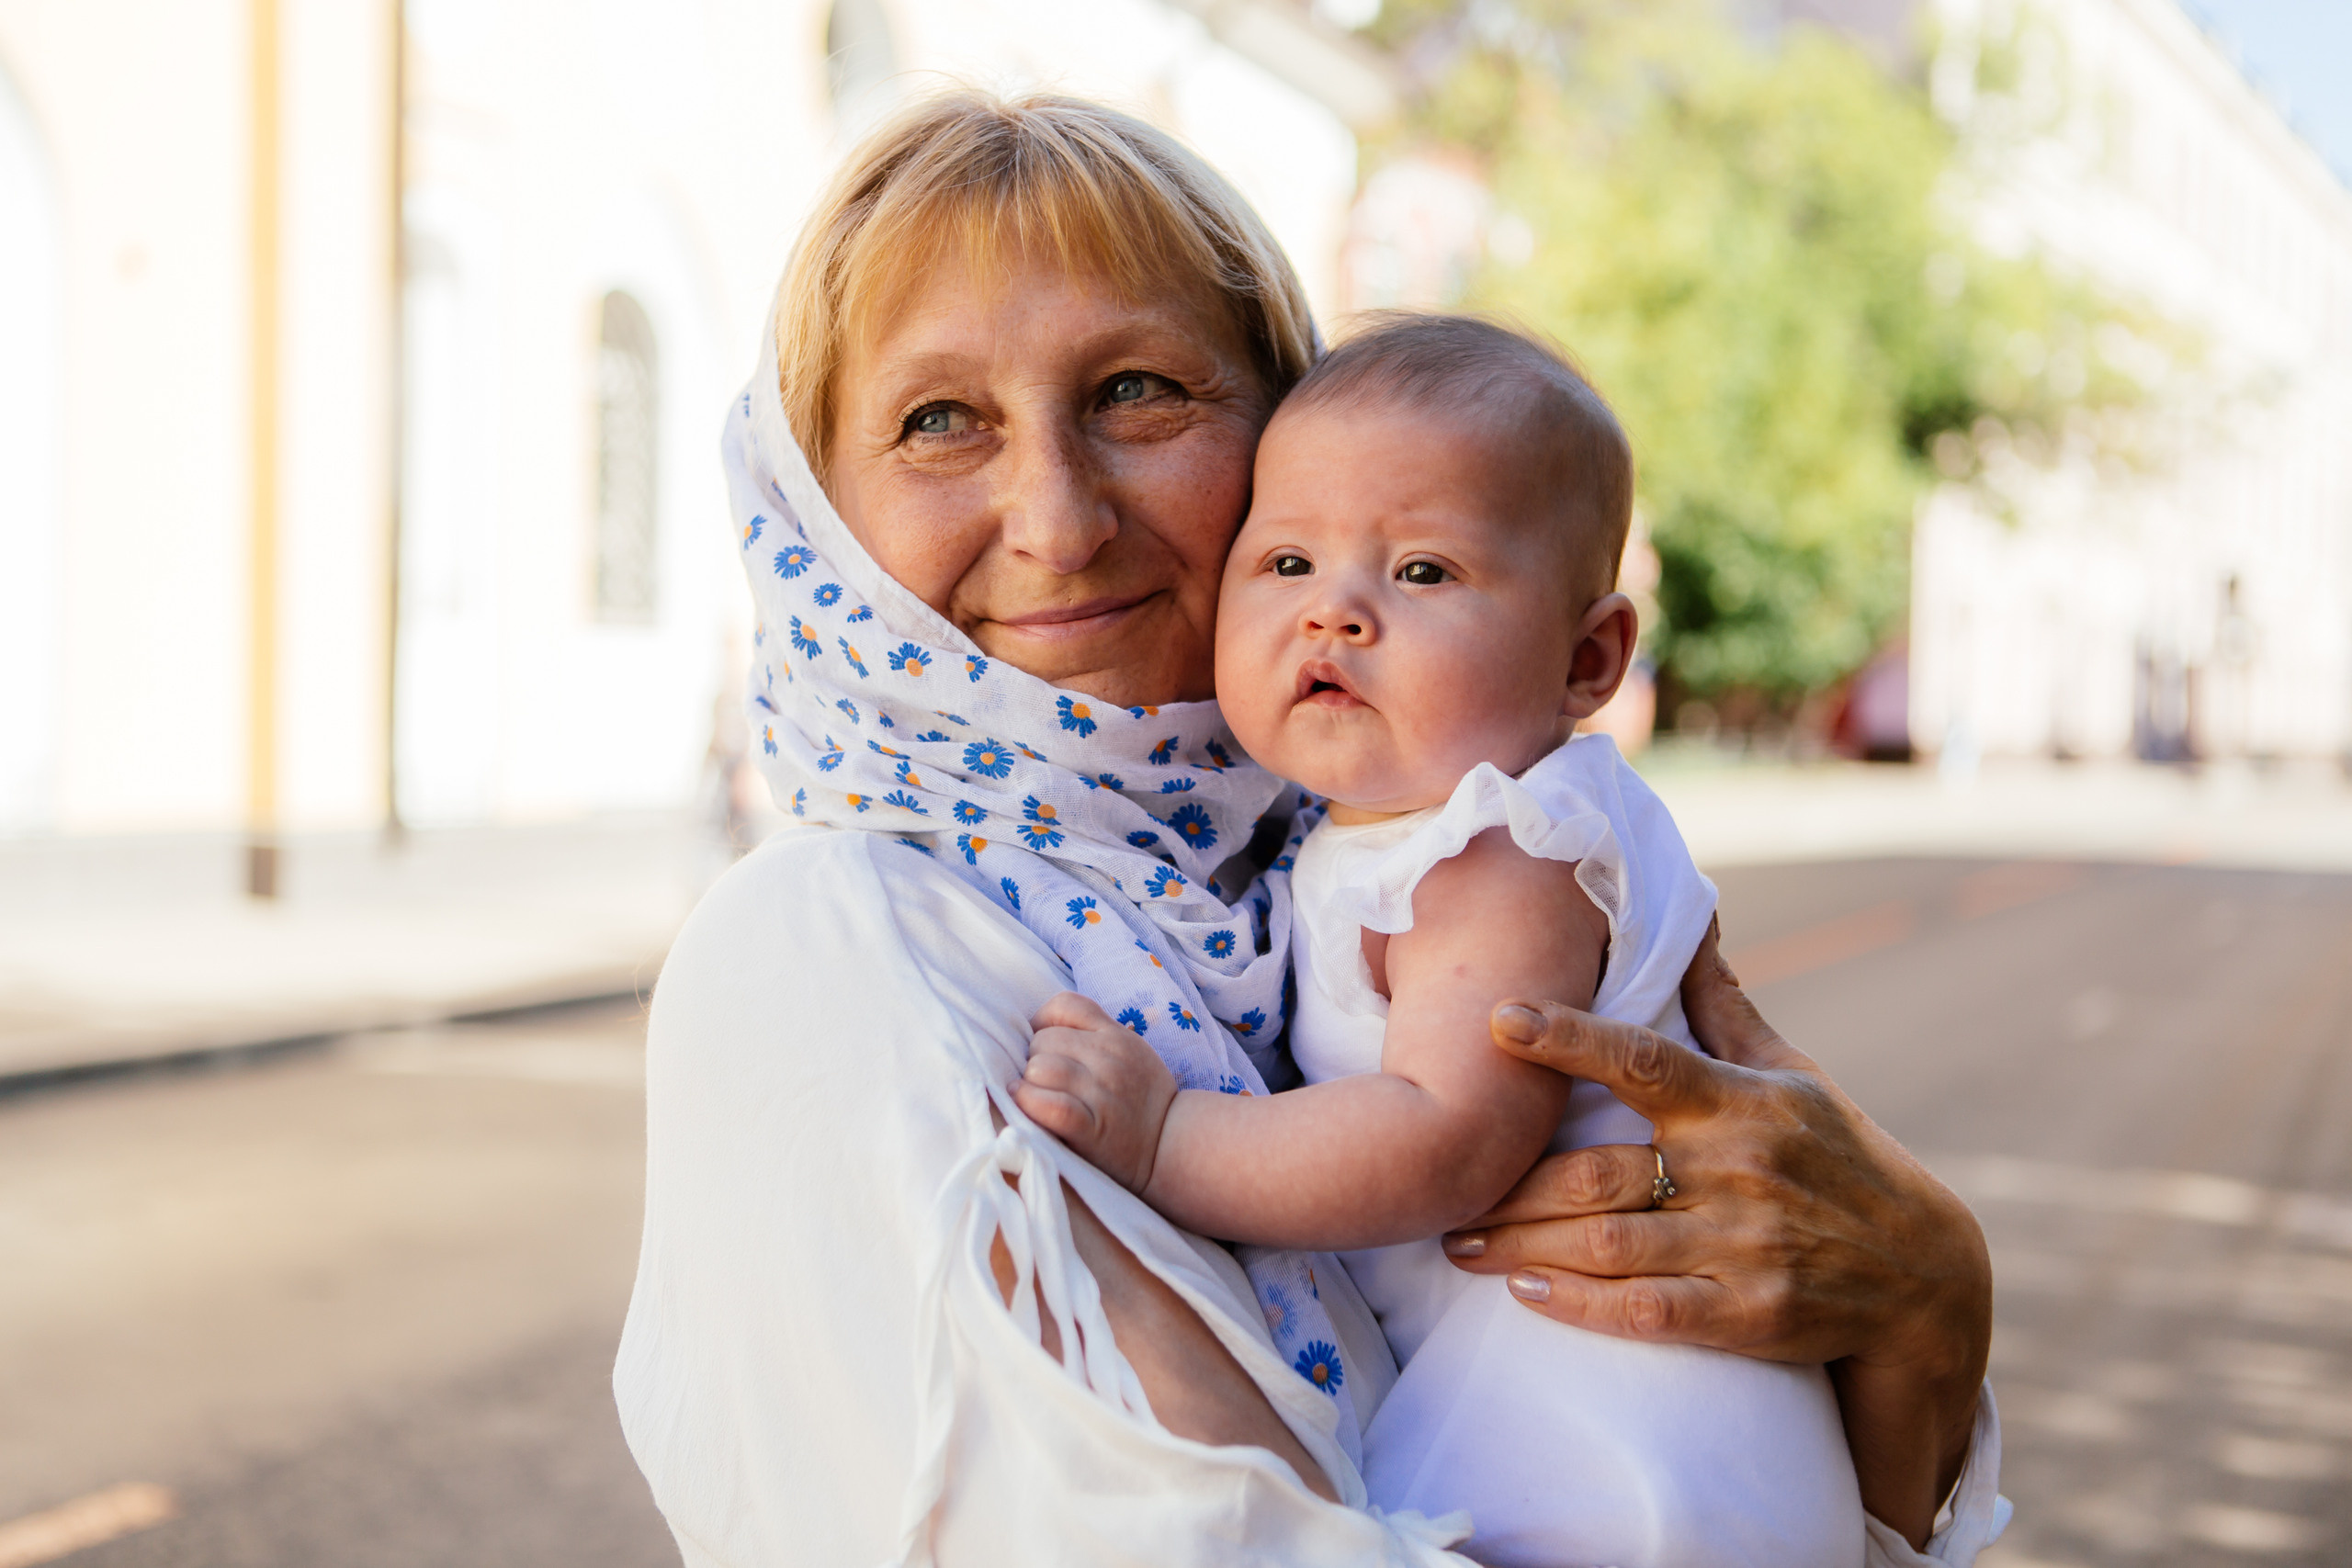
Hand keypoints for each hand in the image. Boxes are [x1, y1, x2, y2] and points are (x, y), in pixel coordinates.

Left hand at [1012, 992, 1179, 1194]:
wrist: (1172, 1143)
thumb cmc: (1143, 1097)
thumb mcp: (1131, 1050)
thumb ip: (1095, 1034)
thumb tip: (1040, 1029)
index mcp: (1117, 1035)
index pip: (1065, 1005)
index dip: (1042, 1022)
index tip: (1042, 1045)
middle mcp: (1109, 1059)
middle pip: (1043, 1040)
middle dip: (1033, 1058)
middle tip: (1041, 1080)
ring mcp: (1101, 1093)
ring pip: (1040, 1068)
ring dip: (1028, 1082)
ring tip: (1034, 1094)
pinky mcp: (1092, 1128)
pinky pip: (1049, 1106)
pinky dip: (1029, 1103)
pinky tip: (1026, 1106)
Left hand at [1441, 922, 1991, 1546]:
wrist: (1926, 1282)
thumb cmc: (1843, 1161)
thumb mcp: (1795, 1076)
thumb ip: (1724, 1008)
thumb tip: (1695, 913)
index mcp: (1742, 1104)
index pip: (1645, 1060)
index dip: (1570, 1037)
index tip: (1501, 1016)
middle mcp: (1740, 1173)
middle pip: (1599, 1175)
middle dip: (1512, 1186)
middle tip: (1447, 1186)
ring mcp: (1746, 1250)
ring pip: (1608, 1246)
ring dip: (1522, 1247)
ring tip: (1460, 1244)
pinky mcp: (1750, 1318)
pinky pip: (1645, 1312)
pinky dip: (1578, 1305)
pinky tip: (1525, 1293)